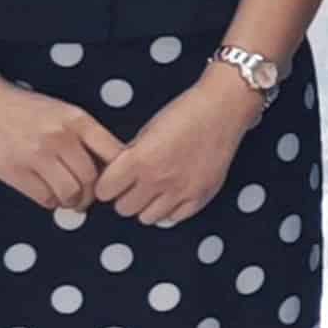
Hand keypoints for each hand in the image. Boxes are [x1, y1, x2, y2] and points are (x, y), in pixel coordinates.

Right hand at [0, 73, 118, 212]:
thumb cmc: (24, 110)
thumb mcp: (62, 112)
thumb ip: (84, 135)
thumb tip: (109, 167)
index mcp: (78, 120)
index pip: (114, 153)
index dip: (118, 174)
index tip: (112, 181)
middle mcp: (60, 137)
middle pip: (92, 179)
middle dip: (92, 194)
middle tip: (86, 198)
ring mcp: (36, 154)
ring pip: (70, 192)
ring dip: (72, 202)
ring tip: (69, 200)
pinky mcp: (14, 170)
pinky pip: (44, 197)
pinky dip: (51, 202)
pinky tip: (48, 195)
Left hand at [86, 63, 261, 226]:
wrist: (223, 108)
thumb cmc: (185, 113)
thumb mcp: (146, 131)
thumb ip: (130, 157)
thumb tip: (118, 177)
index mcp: (140, 160)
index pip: (104, 191)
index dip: (107, 185)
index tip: (113, 180)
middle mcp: (159, 179)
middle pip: (123, 208)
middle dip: (126, 196)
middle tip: (135, 184)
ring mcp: (181, 190)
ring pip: (147, 218)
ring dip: (148, 206)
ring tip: (156, 190)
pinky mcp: (201, 196)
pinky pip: (174, 219)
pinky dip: (171, 209)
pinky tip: (174, 193)